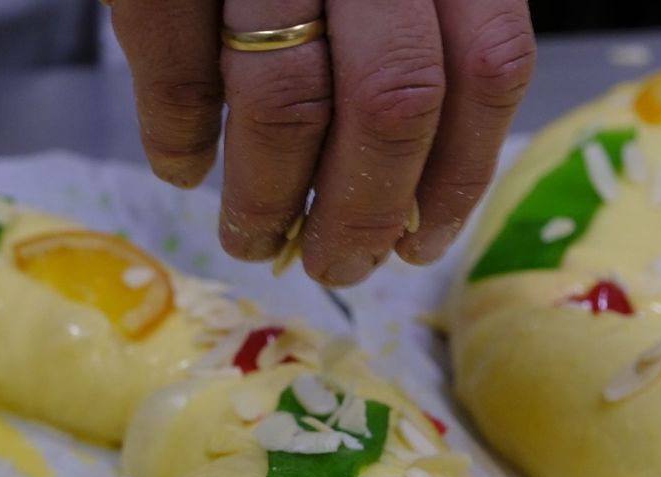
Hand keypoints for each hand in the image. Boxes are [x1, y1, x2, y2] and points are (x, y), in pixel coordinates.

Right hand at [111, 0, 534, 285]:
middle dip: (361, 212)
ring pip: (284, 102)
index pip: (489, 67)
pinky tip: (182, 167)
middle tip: (335, 266)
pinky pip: (171, 61)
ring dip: (266, 197)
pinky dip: (175, 134)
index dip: (459, 173)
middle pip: (394, 104)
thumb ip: (428, 11)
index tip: (420, 240)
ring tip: (254, 238)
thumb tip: (410, 179)